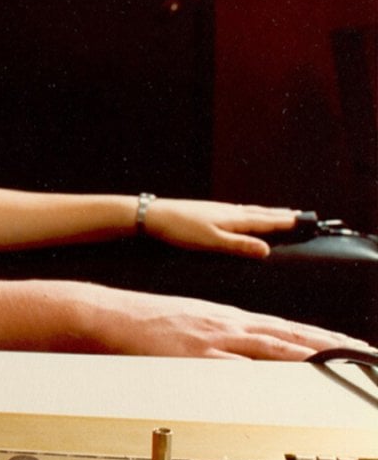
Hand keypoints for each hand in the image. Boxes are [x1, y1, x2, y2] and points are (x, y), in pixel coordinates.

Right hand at [78, 284, 371, 358]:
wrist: (107, 313)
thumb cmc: (143, 320)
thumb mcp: (191, 322)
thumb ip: (221, 337)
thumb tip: (246, 356)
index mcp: (228, 318)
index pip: (288, 329)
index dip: (325, 339)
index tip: (354, 347)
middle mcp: (228, 325)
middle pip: (291, 336)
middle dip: (332, 347)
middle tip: (366, 355)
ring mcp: (212, 340)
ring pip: (272, 347)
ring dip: (310, 356)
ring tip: (342, 363)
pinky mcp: (192, 355)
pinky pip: (233, 367)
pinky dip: (260, 374)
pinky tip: (282, 381)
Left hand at [140, 199, 296, 257]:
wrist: (154, 215)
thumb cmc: (181, 230)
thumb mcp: (212, 242)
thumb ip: (239, 246)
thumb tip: (267, 250)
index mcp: (234, 219)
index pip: (266, 221)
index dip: (285, 222)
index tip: (304, 221)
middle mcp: (229, 211)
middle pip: (260, 213)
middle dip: (279, 215)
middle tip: (299, 215)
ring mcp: (218, 209)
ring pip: (248, 211)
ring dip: (265, 212)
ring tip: (277, 213)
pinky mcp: (207, 211)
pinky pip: (236, 211)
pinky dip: (248, 213)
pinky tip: (243, 215)